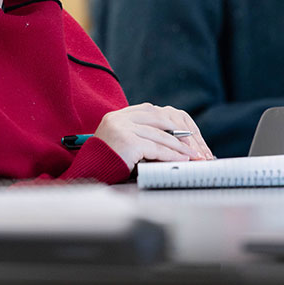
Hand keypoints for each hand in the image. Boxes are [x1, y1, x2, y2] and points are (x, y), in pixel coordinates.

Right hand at [92, 103, 213, 169]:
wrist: (90, 173)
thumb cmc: (107, 161)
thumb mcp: (122, 141)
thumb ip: (138, 133)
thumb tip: (169, 138)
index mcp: (118, 115)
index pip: (149, 111)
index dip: (168, 120)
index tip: (183, 131)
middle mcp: (120, 118)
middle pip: (157, 120)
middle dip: (178, 132)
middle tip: (193, 143)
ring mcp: (123, 128)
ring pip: (160, 135)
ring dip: (179, 146)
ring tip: (192, 154)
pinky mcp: (128, 142)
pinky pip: (156, 148)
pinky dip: (172, 154)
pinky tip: (181, 159)